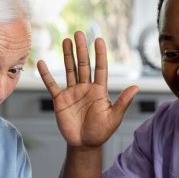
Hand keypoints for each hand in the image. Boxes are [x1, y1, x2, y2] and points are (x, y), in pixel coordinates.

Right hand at [37, 31, 138, 147]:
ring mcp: (72, 92)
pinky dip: (46, 75)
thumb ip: (123, 102)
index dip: (100, 54)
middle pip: (83, 64)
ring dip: (67, 55)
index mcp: (99, 90)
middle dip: (81, 49)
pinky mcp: (60, 100)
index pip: (100, 68)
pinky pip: (52, 85)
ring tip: (66, 40)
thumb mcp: (114, 118)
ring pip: (70, 70)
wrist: (84, 144)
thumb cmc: (101, 132)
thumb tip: (136, 87)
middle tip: (79, 33)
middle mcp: (85, 88)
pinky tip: (41, 63)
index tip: (98, 39)